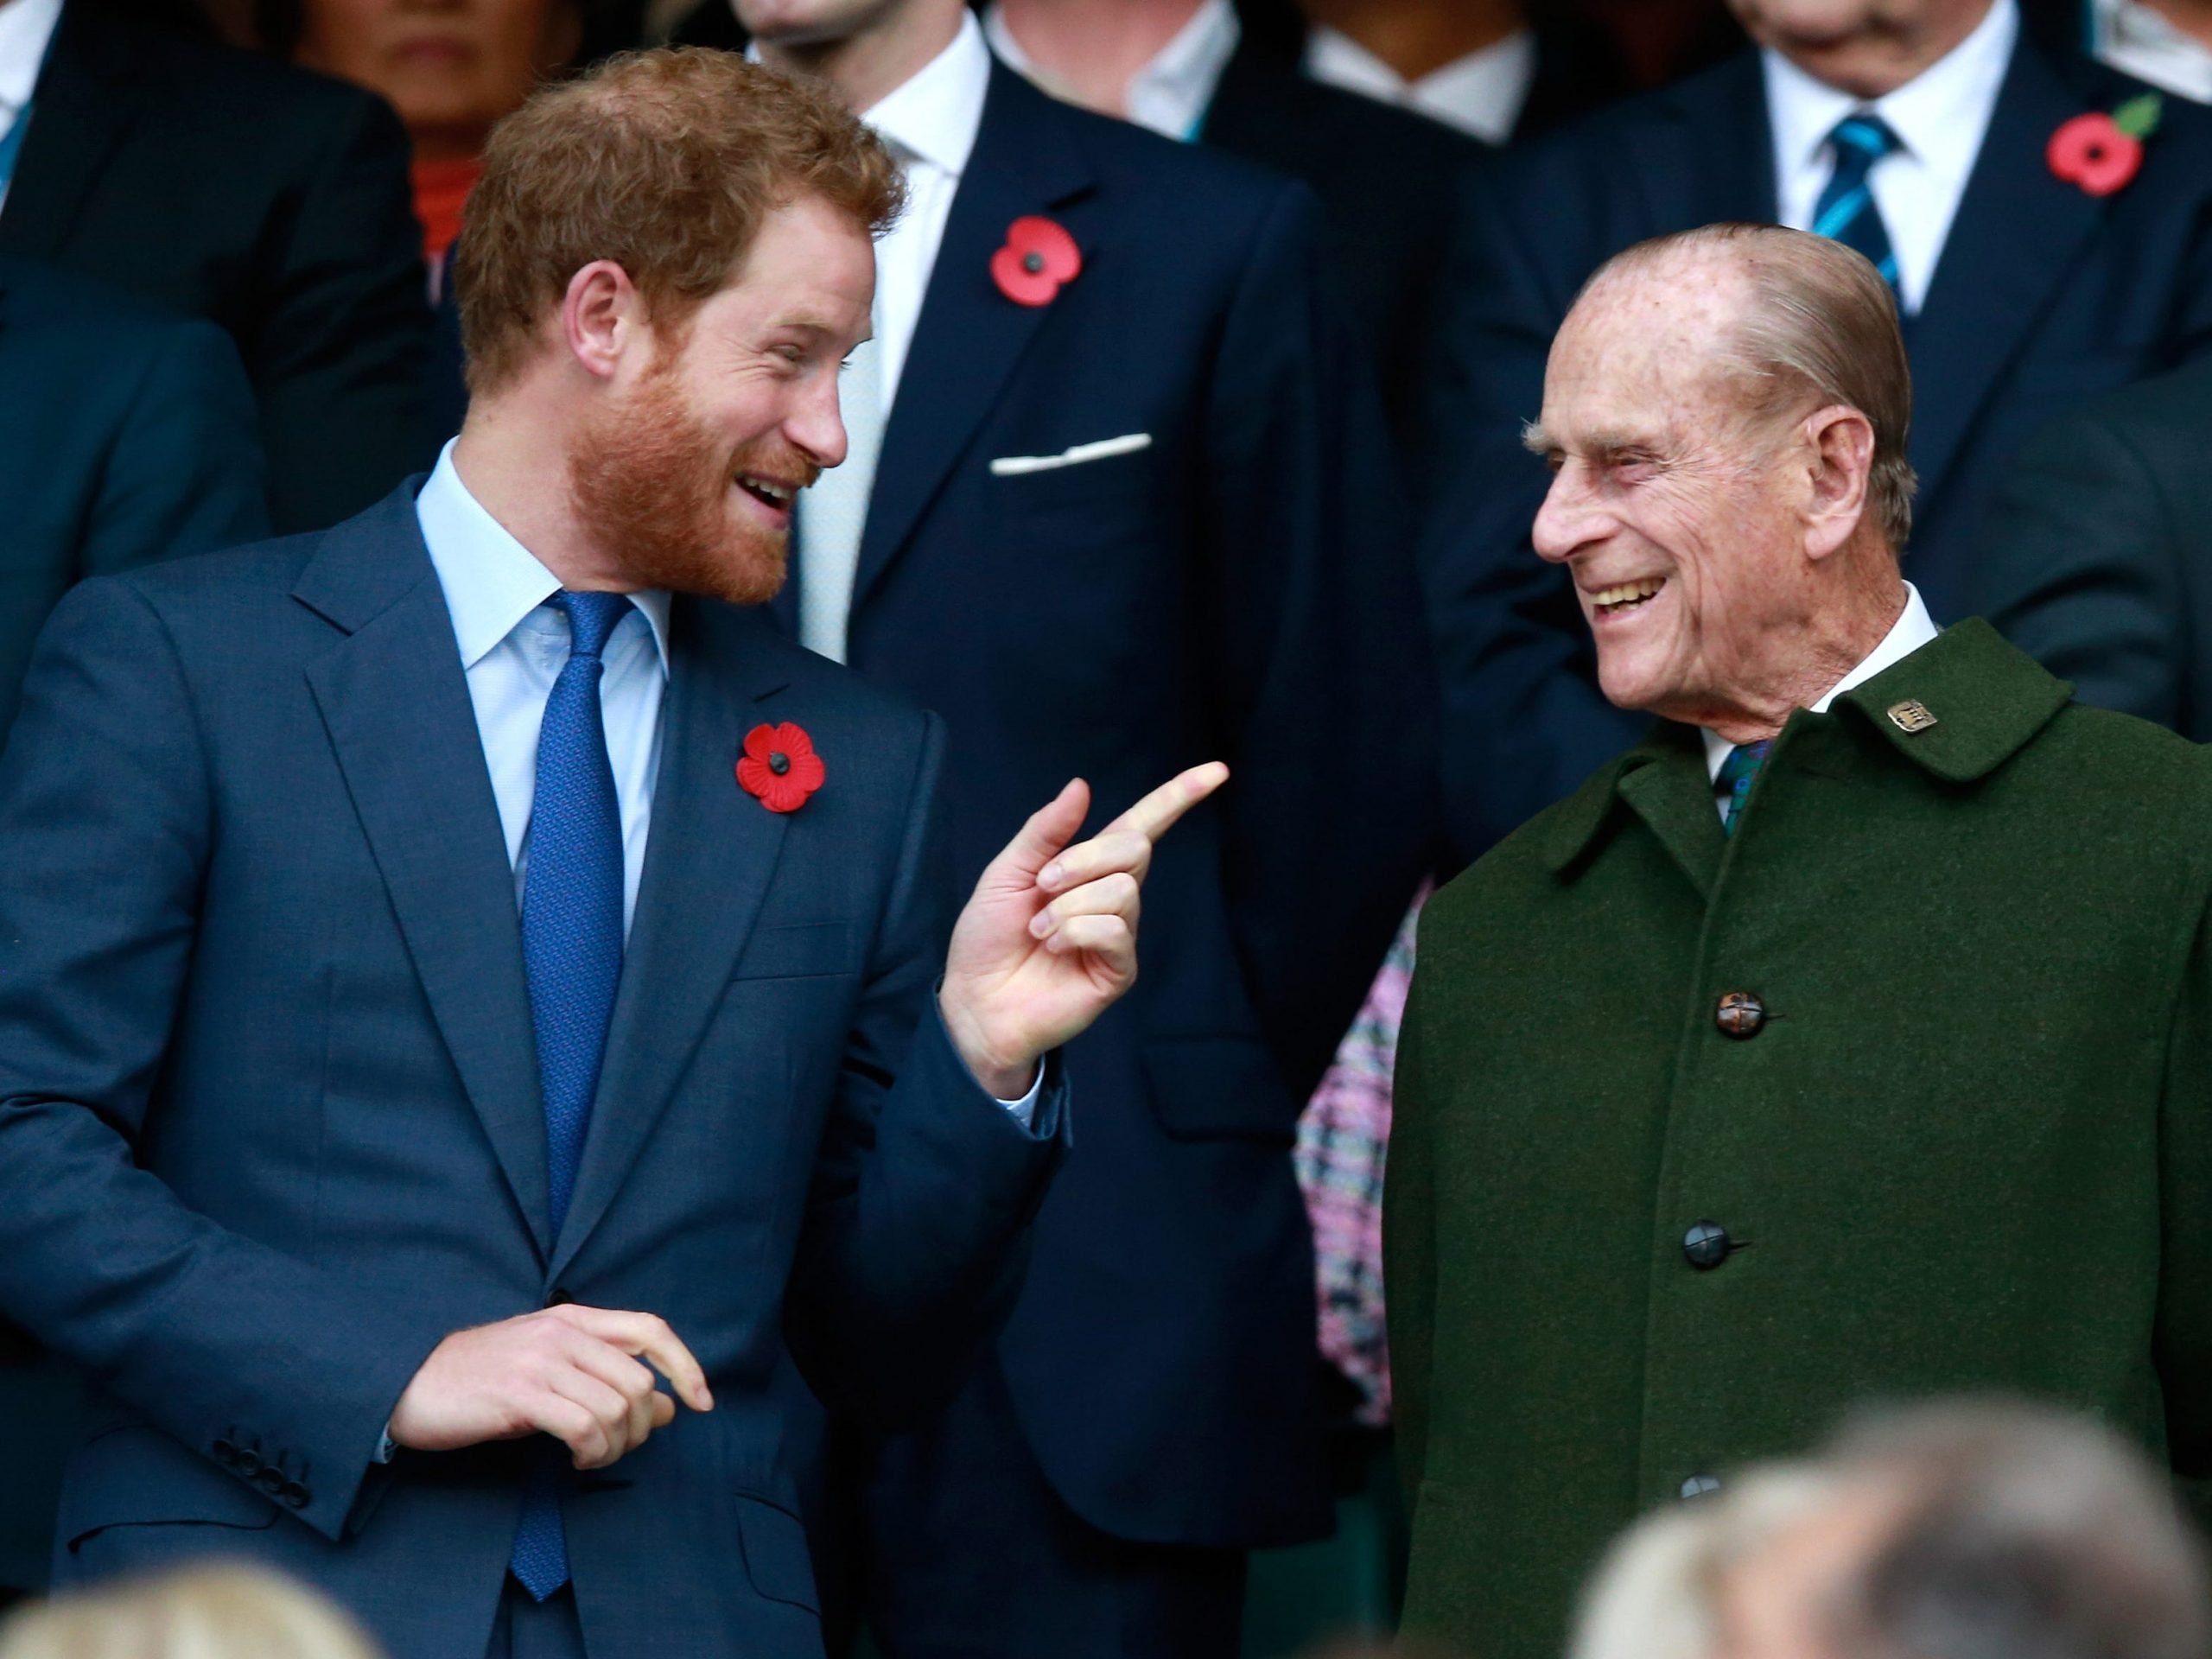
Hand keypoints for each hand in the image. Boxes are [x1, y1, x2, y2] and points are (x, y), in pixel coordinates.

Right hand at [388, 1304, 713, 1470]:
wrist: (410, 1384)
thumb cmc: (481, 1380)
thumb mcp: (547, 1367)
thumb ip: (603, 1377)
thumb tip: (665, 1406)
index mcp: (573, 1319)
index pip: (650, 1328)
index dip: (685, 1364)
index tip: (702, 1400)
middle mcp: (563, 1332)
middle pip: (639, 1380)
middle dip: (641, 1426)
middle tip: (617, 1448)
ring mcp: (542, 1360)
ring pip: (617, 1406)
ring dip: (615, 1446)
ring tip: (592, 1456)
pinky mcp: (521, 1394)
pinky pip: (584, 1426)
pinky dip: (591, 1451)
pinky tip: (576, 1458)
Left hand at [940, 763, 1228, 1096]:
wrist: (975, 1001)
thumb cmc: (988, 939)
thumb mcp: (1006, 872)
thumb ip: (1045, 831)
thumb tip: (1082, 785)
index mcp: (1089, 867)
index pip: (1144, 824)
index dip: (1179, 797)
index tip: (1217, 771)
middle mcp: (1113, 896)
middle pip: (1134, 847)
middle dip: (1082, 860)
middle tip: (1042, 887)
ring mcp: (1120, 934)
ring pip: (1121, 890)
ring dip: (1068, 905)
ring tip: (1040, 930)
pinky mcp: (1119, 969)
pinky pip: (1115, 929)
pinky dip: (1076, 931)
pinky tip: (1055, 947)